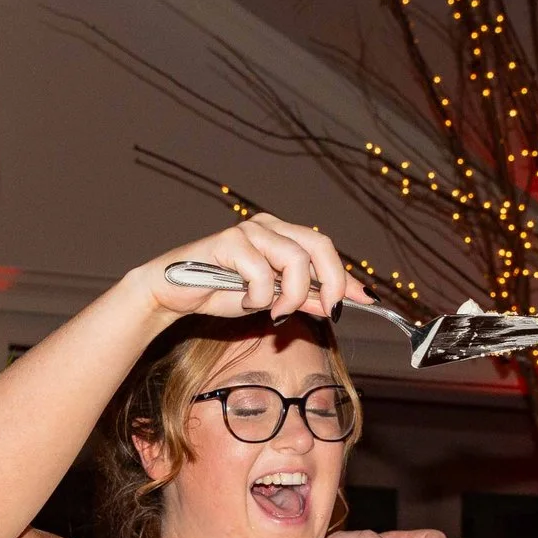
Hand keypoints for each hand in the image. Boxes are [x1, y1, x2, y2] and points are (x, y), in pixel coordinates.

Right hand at [133, 214, 366, 321]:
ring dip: (291, 295)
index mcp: (280, 234)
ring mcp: (248, 231)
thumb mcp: (269, 301)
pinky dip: (259, 297)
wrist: (173, 295)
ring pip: (294, 259)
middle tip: (330, 311)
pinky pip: (261, 273)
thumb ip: (301, 297)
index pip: (324, 249)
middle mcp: (268, 226)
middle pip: (319, 244)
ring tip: (273, 312)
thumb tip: (337, 302)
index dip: (346, 276)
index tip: (365, 300)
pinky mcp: (228, 241)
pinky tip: (243, 301)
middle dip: (332, 281)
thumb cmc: (217, 292)